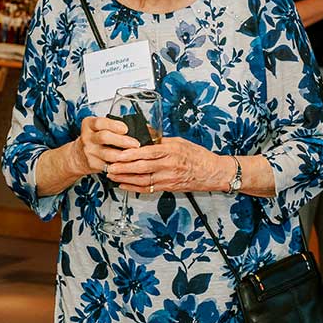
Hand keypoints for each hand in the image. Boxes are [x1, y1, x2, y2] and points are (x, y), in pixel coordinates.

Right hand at [72, 114, 140, 175]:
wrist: (79, 156)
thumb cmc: (95, 139)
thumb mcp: (101, 128)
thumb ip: (117, 126)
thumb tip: (146, 128)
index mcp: (89, 124)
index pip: (100, 122)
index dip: (114, 125)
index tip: (125, 128)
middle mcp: (87, 137)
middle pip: (104, 137)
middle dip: (122, 141)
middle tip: (135, 144)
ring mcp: (89, 152)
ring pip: (108, 154)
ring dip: (124, 155)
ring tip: (135, 155)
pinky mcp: (93, 164)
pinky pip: (109, 166)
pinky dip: (121, 166)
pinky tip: (129, 164)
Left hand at [105, 137, 229, 193]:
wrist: (212, 173)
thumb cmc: (197, 155)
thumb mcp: (179, 142)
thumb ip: (160, 139)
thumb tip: (144, 133)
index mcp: (171, 151)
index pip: (147, 152)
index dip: (131, 154)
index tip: (118, 153)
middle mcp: (169, 165)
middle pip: (142, 167)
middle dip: (123, 168)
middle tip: (109, 166)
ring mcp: (168, 178)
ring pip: (142, 180)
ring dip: (125, 178)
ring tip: (112, 175)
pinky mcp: (168, 187)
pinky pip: (148, 189)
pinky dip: (134, 188)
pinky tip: (124, 185)